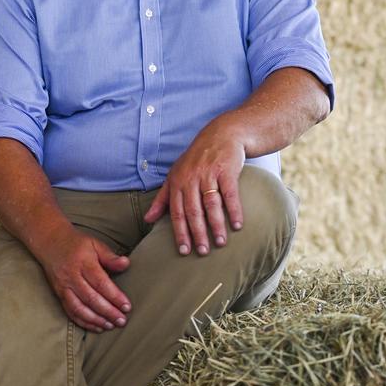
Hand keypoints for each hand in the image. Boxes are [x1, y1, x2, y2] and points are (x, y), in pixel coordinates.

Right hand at [38, 228, 131, 332]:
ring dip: (96, 320)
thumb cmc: (76, 243)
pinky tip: (96, 326)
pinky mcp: (58, 294)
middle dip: (108, 312)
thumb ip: (110, 256)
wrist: (49, 241)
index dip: (114, 297)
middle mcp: (72, 276)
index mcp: (83, 263)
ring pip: (79, 308)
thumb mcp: (95, 244)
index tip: (127, 307)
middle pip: (91, 298)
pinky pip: (70, 311)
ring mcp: (63, 287)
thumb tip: (126, 263)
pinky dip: (83, 321)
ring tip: (110, 326)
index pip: (101, 283)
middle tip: (122, 321)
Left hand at [144, 127, 244, 254]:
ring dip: (216, 225)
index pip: (176, 212)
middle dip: (197, 233)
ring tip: (220, 243)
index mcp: (177, 182)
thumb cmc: (196, 158)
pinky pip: (230, 194)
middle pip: (193, 211)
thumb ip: (162, 199)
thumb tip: (148, 220)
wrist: (222, 134)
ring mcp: (209, 174)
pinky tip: (237, 225)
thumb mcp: (174, 175)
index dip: (180, 232)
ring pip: (211, 204)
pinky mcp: (226, 170)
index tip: (184, 250)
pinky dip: (234, 210)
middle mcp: (191, 179)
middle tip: (203, 252)